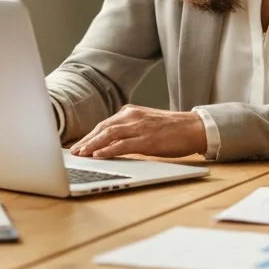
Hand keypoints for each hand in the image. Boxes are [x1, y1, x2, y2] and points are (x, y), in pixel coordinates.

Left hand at [69, 105, 206, 159]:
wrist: (194, 128)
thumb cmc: (172, 129)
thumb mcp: (147, 124)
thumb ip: (130, 130)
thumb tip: (112, 143)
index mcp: (131, 112)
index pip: (104, 124)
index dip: (89, 136)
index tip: (79, 145)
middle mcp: (132, 116)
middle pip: (102, 128)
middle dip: (86, 141)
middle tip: (74, 152)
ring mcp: (139, 127)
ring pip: (108, 135)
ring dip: (92, 145)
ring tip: (81, 154)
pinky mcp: (147, 139)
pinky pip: (122, 145)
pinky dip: (108, 150)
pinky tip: (98, 155)